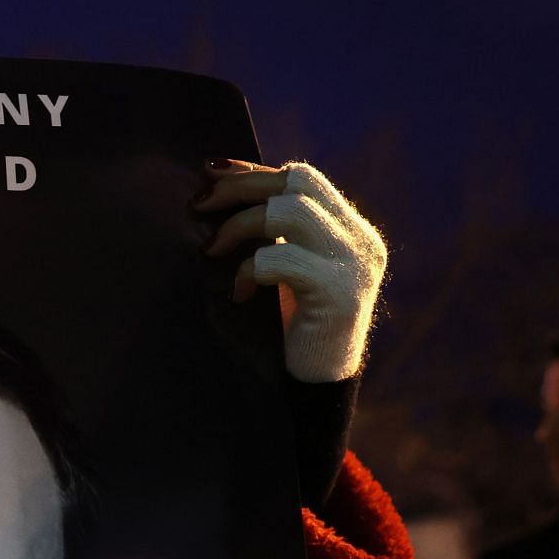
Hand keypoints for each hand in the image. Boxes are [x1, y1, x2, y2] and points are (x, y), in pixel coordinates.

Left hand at [195, 159, 386, 382]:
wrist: (314, 387)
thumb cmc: (288, 329)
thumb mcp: (283, 270)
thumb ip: (272, 232)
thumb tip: (217, 184)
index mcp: (350, 230)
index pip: (302, 178)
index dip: (253, 171)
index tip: (209, 171)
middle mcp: (361, 240)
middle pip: (298, 183)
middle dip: (240, 187)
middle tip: (198, 205)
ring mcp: (355, 265)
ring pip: (290, 211)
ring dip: (239, 226)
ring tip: (211, 250)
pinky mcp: (339, 293)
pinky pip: (280, 260)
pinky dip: (247, 271)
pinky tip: (237, 294)